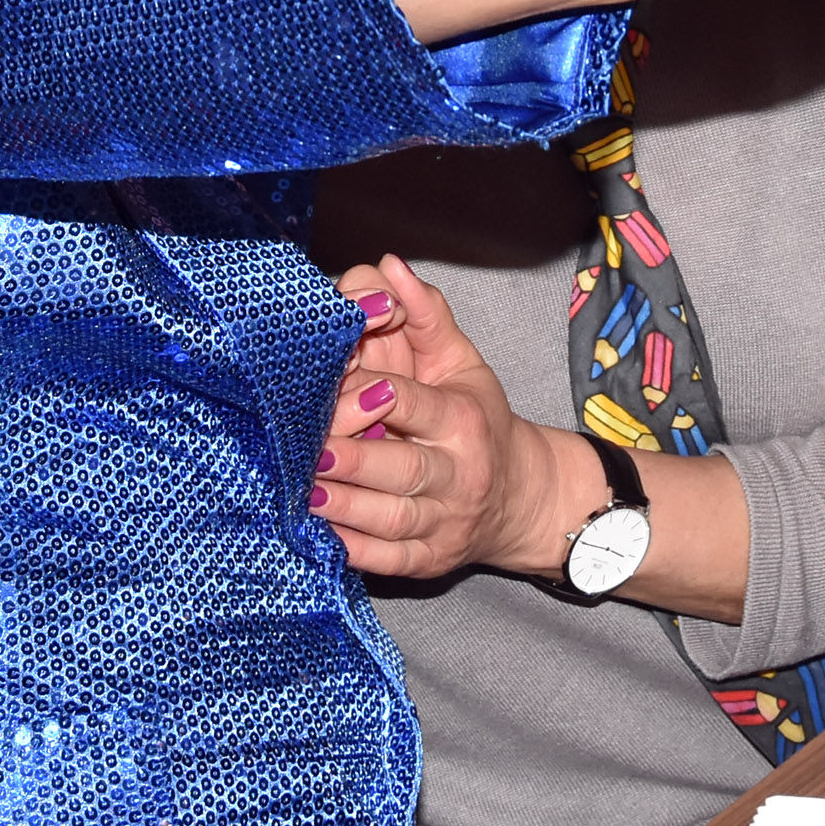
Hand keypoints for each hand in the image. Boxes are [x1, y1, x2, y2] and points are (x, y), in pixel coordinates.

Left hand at [313, 255, 581, 579]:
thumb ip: (424, 314)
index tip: (338, 387)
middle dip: (354, 459)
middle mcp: (459, 474)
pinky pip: (386, 560)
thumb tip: (389, 264)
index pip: (416, 404)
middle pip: (402, 469)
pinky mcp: (426, 561)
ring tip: (304, 491)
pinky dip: (351, 550)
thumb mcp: (460, 363)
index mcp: (464, 420)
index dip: (374, 394)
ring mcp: (442, 523)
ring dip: (344, 507)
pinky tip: (319, 534)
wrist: (520, 499)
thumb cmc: (477, 420)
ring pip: (390, 518)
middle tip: (308, 450)